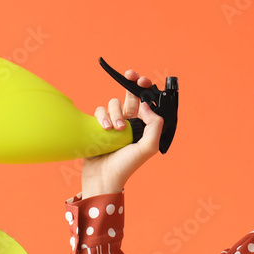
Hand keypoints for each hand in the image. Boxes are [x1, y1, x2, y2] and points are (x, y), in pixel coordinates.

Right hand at [80, 69, 164, 197]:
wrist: (104, 177)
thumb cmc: (126, 166)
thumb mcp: (148, 147)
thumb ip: (155, 125)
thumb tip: (146, 105)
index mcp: (143, 126)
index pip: (146, 103)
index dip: (145, 89)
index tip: (142, 81)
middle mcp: (129, 123)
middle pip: (130, 96)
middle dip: (130, 84)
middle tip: (130, 76)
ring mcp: (113, 123)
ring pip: (114, 104)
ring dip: (115, 114)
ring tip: (117, 130)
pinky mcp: (98, 126)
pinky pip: (100, 111)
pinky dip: (102, 118)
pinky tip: (105, 130)